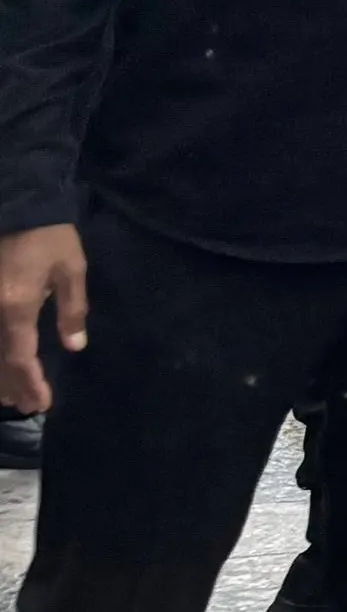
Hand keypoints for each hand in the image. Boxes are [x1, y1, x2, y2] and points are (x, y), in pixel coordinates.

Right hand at [0, 223, 84, 413]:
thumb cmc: (49, 237)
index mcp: (15, 307)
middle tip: (27, 407)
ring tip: (9, 396)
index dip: (30, 384)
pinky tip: (0, 365)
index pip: (20, 358)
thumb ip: (72, 310)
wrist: (17, 205)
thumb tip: (74, 346)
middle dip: (12, 387)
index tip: (42, 404)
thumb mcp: (71, 270)